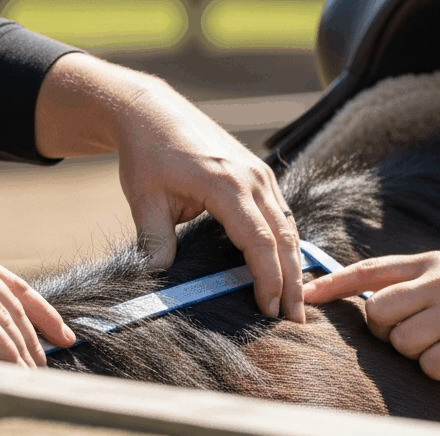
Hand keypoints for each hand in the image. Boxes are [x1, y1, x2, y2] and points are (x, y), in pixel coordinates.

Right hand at [0, 235, 76, 365]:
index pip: (12, 283)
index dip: (42, 311)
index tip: (63, 335)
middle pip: (12, 300)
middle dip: (37, 335)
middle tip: (53, 364)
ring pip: (1, 313)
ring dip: (22, 348)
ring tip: (35, 376)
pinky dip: (2, 350)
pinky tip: (14, 370)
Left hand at [35, 54, 303, 322]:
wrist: (151, 111)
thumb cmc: (147, 154)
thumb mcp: (144, 199)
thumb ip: (154, 241)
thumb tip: (158, 281)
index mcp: (226, 185)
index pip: (259, 241)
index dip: (268, 279)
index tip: (268, 310)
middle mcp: (252, 178)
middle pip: (284, 237)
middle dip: (292, 281)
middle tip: (295, 320)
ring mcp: (260, 174)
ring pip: (288, 226)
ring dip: (293, 265)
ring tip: (296, 302)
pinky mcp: (259, 174)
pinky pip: (281, 214)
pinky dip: (285, 244)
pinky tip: (285, 270)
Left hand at [302, 251, 439, 379]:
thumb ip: (413, 284)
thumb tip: (365, 303)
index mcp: (431, 263)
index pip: (369, 271)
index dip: (332, 284)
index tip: (306, 296)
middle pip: (377, 314)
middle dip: (386, 333)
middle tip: (414, 336)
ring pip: (402, 344)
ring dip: (417, 354)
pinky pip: (431, 366)